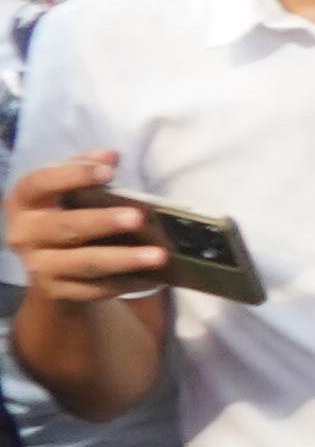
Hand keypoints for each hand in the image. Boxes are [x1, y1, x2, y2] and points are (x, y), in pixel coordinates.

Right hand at [4, 151, 160, 302]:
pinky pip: (95, 288)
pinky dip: (125, 282)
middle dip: (103, 222)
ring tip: (159, 254)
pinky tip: (151, 277)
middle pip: (65, 227)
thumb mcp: (68, 190)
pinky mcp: (57, 291)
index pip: (40, 183)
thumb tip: (109, 155)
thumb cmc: (65, 215)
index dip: (73, 175)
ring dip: (123, 259)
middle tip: (138, 217)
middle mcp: (24, 234)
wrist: (50, 267)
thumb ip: (85, 168)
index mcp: (24, 201)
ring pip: (84, 262)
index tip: (109, 171)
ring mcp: (39, 266)